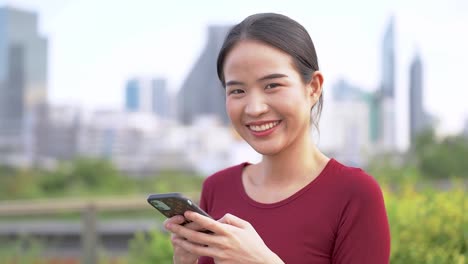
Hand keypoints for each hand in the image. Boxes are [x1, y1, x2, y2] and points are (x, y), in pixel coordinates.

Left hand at [165, 211, 283, 263]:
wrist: (260, 263)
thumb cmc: (253, 242)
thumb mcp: (246, 226)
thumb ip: (230, 219)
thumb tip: (217, 218)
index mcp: (229, 232)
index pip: (209, 223)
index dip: (196, 217)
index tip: (186, 212)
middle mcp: (222, 243)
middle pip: (197, 236)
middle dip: (181, 230)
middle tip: (170, 226)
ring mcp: (220, 255)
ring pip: (197, 249)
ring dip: (183, 243)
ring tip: (174, 239)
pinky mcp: (219, 263)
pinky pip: (206, 256)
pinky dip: (196, 251)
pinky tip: (187, 247)